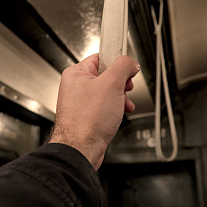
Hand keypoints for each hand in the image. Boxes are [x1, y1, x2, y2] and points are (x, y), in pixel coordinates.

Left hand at [49, 54, 139, 169]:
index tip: (128, 70)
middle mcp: (75, 87)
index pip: (101, 57)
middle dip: (121, 84)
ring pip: (107, 93)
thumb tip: (130, 63)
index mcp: (76, 73)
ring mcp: (80, 102)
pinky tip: (119, 114)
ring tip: (122, 105)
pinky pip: (104, 106)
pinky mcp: (86, 116)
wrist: (81, 149)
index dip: (117, 63)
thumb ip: (123, 66)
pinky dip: (114, 109)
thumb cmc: (88, 120)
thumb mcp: (112, 84)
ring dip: (120, 98)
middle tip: (124, 90)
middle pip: (106, 76)